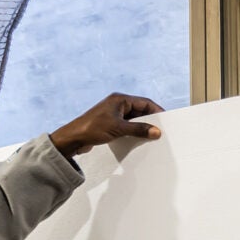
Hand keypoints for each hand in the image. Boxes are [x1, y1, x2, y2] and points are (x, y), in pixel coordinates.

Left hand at [49, 93, 164, 157]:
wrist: (73, 138)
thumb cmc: (92, 129)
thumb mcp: (119, 129)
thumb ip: (139, 129)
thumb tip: (156, 132)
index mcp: (120, 99)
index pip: (144, 103)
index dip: (156, 111)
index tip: (166, 121)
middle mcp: (117, 104)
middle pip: (140, 111)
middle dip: (150, 120)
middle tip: (160, 131)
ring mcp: (113, 114)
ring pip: (133, 120)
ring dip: (141, 128)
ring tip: (151, 137)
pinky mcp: (109, 124)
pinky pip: (126, 126)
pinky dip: (133, 132)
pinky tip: (138, 140)